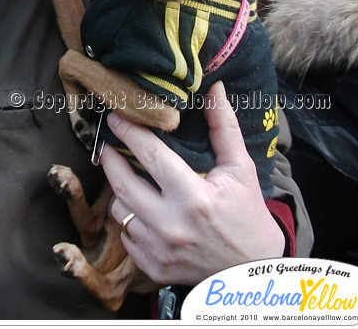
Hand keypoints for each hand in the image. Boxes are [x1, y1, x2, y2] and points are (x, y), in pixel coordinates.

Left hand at [101, 81, 284, 285]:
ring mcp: (158, 250)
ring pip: (120, 210)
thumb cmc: (247, 213)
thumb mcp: (240, 168)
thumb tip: (213, 89)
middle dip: (109, 158)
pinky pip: (126, 235)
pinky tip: (142, 209)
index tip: (116, 117)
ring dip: (120, 189)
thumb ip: (223, 127)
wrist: (250, 268)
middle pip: (123, 183)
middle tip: (106, 144)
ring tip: (129, 176)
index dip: (130, 132)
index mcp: (195, 198)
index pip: (151, 156)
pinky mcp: (152, 267)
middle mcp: (171, 225)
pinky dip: (129, 218)